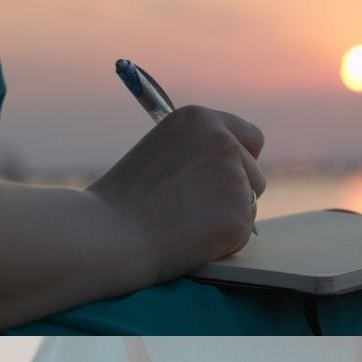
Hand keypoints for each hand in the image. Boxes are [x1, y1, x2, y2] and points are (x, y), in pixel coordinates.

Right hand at [87, 105, 265, 283]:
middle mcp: (224, 141)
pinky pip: (242, 233)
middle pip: (255, 174)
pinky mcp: (240, 215)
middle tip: (194, 210)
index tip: (228, 178)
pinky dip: (222, 242)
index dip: (241, 161)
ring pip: (250, 204)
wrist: (107, 235)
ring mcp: (235, 178)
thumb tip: (230, 170)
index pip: (250, 138)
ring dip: (227, 217)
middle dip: (235, 193)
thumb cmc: (122, 200)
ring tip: (183, 224)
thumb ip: (198, 153)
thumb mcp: (161, 152)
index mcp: (201, 119)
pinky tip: (188, 240)